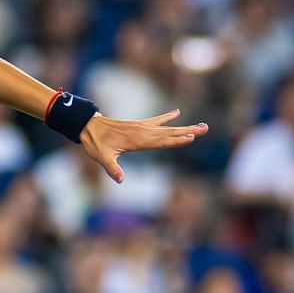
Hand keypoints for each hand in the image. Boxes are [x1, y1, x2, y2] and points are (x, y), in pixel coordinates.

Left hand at [81, 110, 208, 181]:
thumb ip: (112, 169)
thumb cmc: (95, 144)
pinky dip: (167, 117)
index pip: (161, 141)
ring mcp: (141, 127)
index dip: (176, 140)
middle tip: (205, 128)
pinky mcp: (138, 124)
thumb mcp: (102, 158)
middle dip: (188, 131)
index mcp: (137, 141)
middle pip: (170, 132)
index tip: (191, 137)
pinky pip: (156, 120)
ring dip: (183, 126)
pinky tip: (177, 112)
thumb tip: (120, 180)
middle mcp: (142, 132)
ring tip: (200, 124)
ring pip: (167, 127)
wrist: (88, 126)